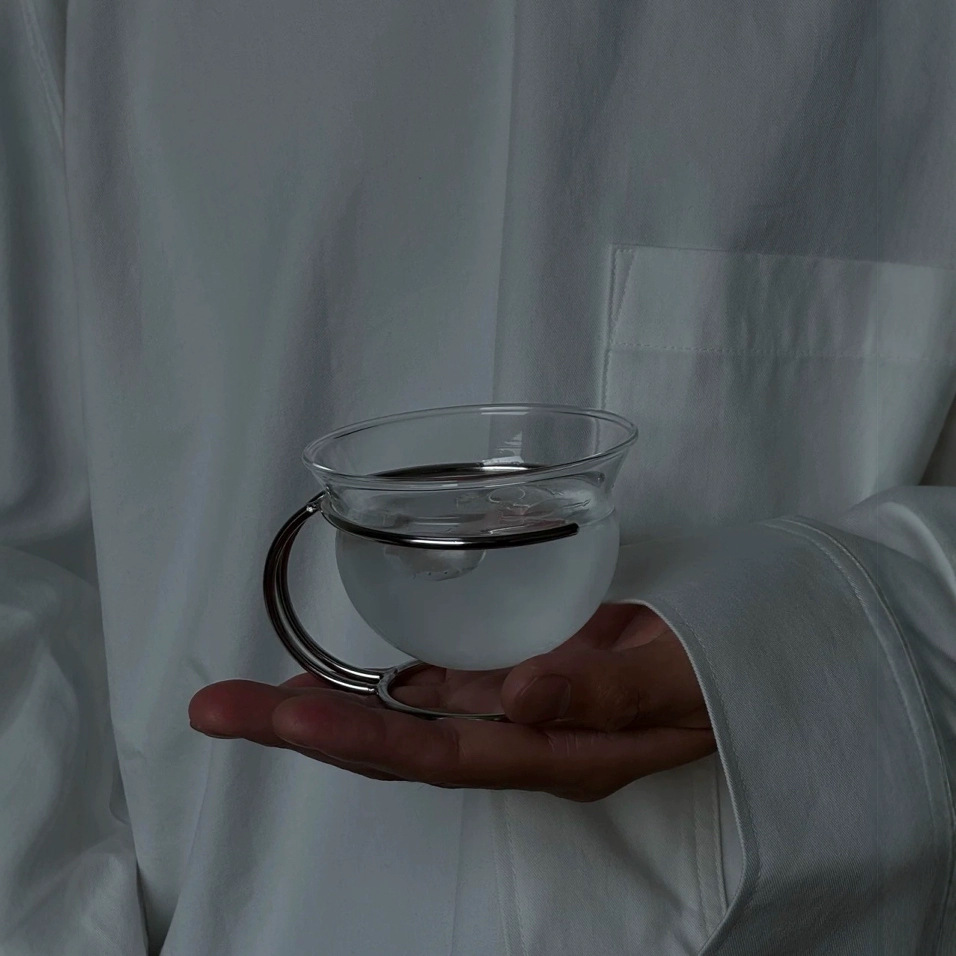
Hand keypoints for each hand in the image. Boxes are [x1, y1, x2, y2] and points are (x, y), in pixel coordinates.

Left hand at [188, 604, 714, 800]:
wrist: (729, 659)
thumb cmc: (712, 672)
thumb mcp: (672, 682)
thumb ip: (600, 691)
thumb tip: (515, 694)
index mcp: (551, 749)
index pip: (441, 754)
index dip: (364, 741)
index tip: (289, 718)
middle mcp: (516, 736)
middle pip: (399, 743)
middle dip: (307, 730)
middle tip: (217, 710)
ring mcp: (511, 705)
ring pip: (408, 715)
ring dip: (330, 708)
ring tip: (249, 700)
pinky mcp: (515, 671)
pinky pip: (439, 684)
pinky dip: (384, 683)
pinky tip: (338, 679)